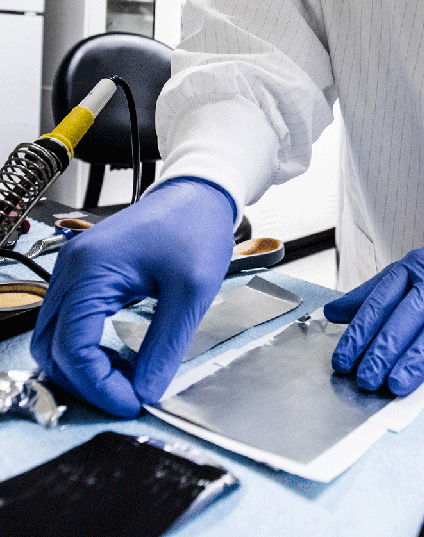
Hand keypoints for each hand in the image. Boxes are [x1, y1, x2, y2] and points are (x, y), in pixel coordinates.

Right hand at [31, 177, 234, 417]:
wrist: (198, 193)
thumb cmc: (195, 229)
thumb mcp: (191, 292)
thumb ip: (165, 347)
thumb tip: (145, 392)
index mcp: (91, 270)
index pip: (72, 349)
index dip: (98, 386)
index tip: (132, 402)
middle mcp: (71, 269)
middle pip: (51, 347)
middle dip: (84, 381)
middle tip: (125, 395)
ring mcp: (73, 269)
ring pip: (53, 337)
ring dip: (81, 366)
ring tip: (124, 378)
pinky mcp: (83, 272)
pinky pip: (67, 321)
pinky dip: (84, 347)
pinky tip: (117, 356)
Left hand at [323, 241, 423, 395]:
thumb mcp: (403, 275)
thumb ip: (370, 296)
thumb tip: (332, 313)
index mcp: (411, 270)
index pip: (381, 302)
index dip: (361, 332)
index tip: (344, 360)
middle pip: (408, 315)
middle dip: (385, 348)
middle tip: (366, 379)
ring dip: (418, 357)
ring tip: (397, 384)